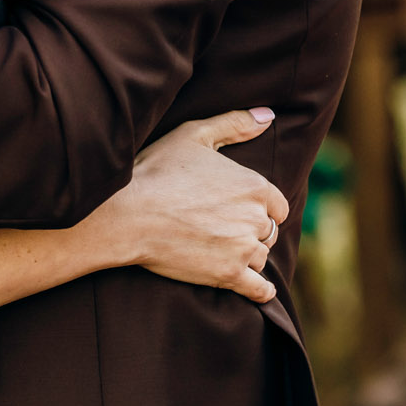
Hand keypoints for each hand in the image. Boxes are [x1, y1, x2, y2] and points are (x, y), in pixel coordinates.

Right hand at [89, 109, 289, 302]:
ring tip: (222, 250)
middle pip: (267, 231)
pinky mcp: (229, 275)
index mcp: (255, 185)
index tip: (240, 209)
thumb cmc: (157, 170)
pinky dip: (261, 290)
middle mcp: (255, 217)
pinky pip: (259, 289)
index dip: (260, 207)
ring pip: (261, 257)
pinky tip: (257, 288)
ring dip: (248, 256)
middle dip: (251, 230)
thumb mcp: (194, 135)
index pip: (277, 204)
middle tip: (224, 229)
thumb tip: (268, 116)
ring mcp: (243, 249)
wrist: (128, 213)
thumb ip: (234, 124)